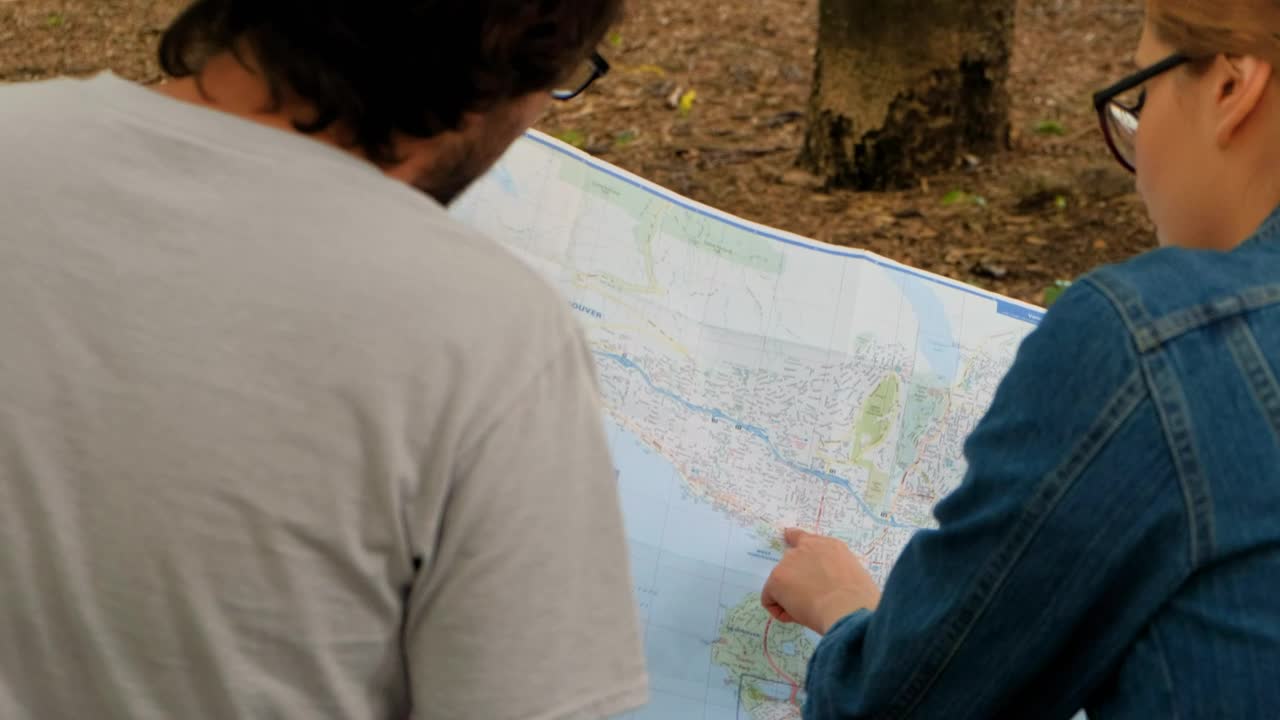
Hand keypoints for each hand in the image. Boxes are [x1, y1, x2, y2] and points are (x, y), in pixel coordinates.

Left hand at [761, 528, 881, 634]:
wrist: (848, 608)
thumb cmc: (858, 601)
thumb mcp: (852, 576)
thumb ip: (834, 571)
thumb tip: (826, 584)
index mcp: (829, 546)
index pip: (804, 537)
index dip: (795, 542)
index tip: (788, 539)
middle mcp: (806, 547)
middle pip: (790, 564)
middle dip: (796, 581)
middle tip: (812, 600)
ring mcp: (789, 561)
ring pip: (781, 584)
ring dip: (790, 597)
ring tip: (811, 610)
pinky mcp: (777, 578)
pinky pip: (770, 599)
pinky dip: (781, 611)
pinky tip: (799, 616)